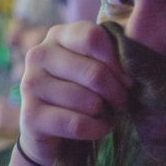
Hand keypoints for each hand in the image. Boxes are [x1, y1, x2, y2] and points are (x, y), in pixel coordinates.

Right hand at [18, 22, 132, 165]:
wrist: (50, 130)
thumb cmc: (81, 90)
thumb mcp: (93, 66)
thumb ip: (110, 55)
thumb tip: (135, 63)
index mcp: (58, 35)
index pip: (93, 38)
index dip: (118, 61)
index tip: (129, 79)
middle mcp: (39, 55)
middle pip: (94, 72)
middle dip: (116, 92)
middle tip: (122, 102)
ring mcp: (30, 84)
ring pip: (87, 101)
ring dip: (106, 113)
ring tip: (107, 114)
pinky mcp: (30, 115)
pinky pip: (76, 124)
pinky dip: (96, 129)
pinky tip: (100, 128)